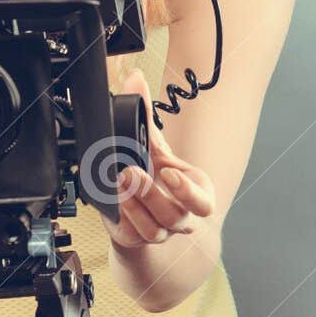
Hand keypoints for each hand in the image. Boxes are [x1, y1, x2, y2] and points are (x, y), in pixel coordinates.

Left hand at [102, 67, 216, 251]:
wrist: (141, 211)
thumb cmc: (155, 177)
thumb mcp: (154, 147)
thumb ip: (147, 116)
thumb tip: (135, 80)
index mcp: (195, 195)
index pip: (203, 202)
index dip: (187, 191)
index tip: (169, 172)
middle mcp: (180, 217)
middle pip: (175, 215)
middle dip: (152, 193)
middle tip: (132, 170)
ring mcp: (160, 231)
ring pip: (153, 227)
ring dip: (134, 204)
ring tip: (118, 180)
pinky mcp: (138, 237)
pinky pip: (133, 232)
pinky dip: (123, 215)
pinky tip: (112, 198)